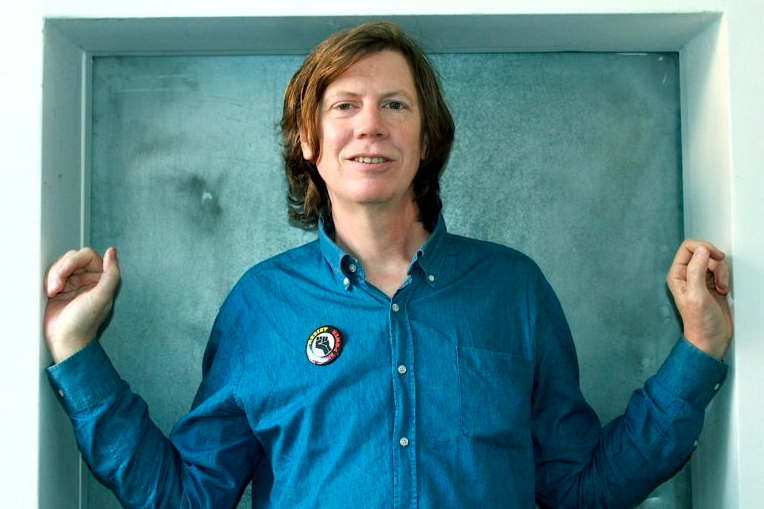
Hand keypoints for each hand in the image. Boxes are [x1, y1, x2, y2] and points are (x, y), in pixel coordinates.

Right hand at [44, 247, 120, 363]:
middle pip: (72, 258)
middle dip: (62, 270)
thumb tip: (112, 251)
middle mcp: (88, 279)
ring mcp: (73, 283)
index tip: (65, 271)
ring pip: (61, 265)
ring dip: (54, 276)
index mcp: (101, 279)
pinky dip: (49, 281)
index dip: (74, 260)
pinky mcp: (59, 289)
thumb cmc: (85, 322)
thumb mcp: (102, 297)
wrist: (65, 340)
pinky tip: (50, 293)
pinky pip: (52, 275)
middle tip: (57, 286)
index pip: (88, 256)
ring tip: (53, 292)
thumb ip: (111, 274)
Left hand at [666, 240, 732, 359]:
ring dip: (722, 273)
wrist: (711, 338)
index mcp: (677, 275)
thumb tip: (701, 250)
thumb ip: (697, 270)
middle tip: (718, 278)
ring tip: (720, 288)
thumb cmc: (700, 322)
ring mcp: (700, 280)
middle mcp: (687, 275)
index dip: (702, 247)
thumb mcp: (697, 294)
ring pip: (714, 262)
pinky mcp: (712, 285)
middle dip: (715, 264)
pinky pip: (721, 271)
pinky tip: (723, 290)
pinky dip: (725, 278)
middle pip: (704, 253)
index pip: (687, 248)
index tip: (714, 255)